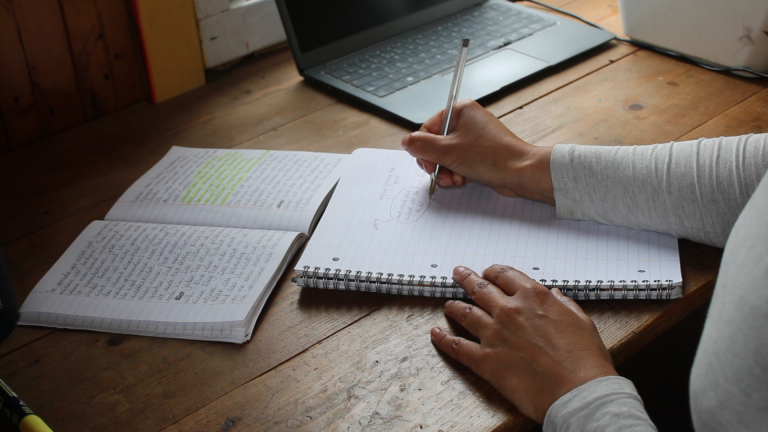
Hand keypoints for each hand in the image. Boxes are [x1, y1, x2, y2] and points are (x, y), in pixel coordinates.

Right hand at [401, 99, 554, 204]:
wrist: (521, 172)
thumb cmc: (492, 156)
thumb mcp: (448, 151)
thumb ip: (422, 146)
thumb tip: (407, 141)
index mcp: (460, 111)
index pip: (428, 128)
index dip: (424, 149)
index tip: (428, 164)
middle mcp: (467, 121)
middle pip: (436, 144)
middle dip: (436, 163)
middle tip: (440, 173)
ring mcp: (474, 138)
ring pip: (447, 156)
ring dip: (446, 171)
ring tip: (454, 179)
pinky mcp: (480, 154)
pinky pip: (459, 162)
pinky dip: (457, 173)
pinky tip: (462, 180)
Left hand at [431, 265, 616, 422]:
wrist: (578, 392)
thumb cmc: (585, 360)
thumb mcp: (581, 322)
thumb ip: (564, 305)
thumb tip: (555, 296)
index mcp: (534, 297)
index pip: (505, 275)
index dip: (493, 272)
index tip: (488, 272)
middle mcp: (509, 311)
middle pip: (479, 288)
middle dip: (466, 278)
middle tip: (458, 273)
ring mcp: (494, 334)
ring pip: (465, 312)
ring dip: (454, 306)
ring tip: (447, 304)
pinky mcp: (485, 360)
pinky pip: (457, 346)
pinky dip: (443, 339)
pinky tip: (436, 334)